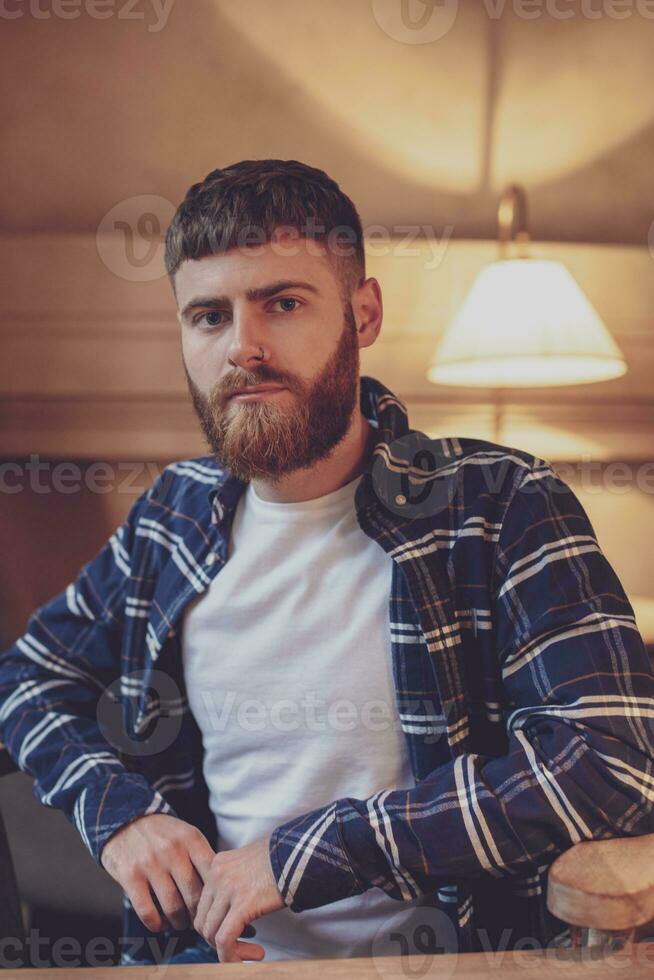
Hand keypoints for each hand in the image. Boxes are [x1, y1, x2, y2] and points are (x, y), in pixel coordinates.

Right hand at [100, 813, 214, 932]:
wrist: (126, 820)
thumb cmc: (163, 833)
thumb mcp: (186, 835)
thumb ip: (202, 857)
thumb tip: (220, 890)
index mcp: (191, 838)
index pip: (212, 875)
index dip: (216, 897)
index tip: (213, 906)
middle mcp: (172, 849)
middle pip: (194, 895)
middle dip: (198, 915)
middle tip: (197, 921)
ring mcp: (150, 863)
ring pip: (173, 907)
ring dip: (179, 922)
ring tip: (180, 923)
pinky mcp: (130, 876)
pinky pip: (147, 911)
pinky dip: (156, 924)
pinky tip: (160, 924)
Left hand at [193, 835, 284, 962]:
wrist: (300, 853)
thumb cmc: (281, 859)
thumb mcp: (248, 864)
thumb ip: (234, 881)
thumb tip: (231, 910)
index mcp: (217, 864)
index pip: (202, 904)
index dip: (214, 924)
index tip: (233, 932)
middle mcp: (217, 875)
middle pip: (203, 920)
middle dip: (218, 939)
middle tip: (241, 946)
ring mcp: (227, 889)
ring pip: (211, 932)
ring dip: (228, 950)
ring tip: (252, 952)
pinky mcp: (242, 904)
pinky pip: (225, 939)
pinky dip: (231, 956)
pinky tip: (248, 958)